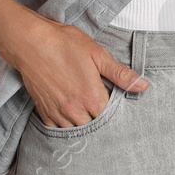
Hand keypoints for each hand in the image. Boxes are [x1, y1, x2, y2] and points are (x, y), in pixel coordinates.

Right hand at [2, 11, 149, 127]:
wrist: (30, 43)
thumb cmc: (65, 44)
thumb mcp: (98, 55)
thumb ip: (121, 74)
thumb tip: (144, 86)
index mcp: (92, 97)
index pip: (111, 118)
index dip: (116, 113)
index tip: (117, 106)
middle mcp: (75, 110)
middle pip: (95, 127)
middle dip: (100, 120)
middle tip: (102, 109)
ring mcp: (58, 113)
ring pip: (77, 131)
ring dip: (84, 124)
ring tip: (87, 112)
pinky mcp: (44, 112)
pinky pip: (58, 129)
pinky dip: (66, 125)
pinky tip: (71, 115)